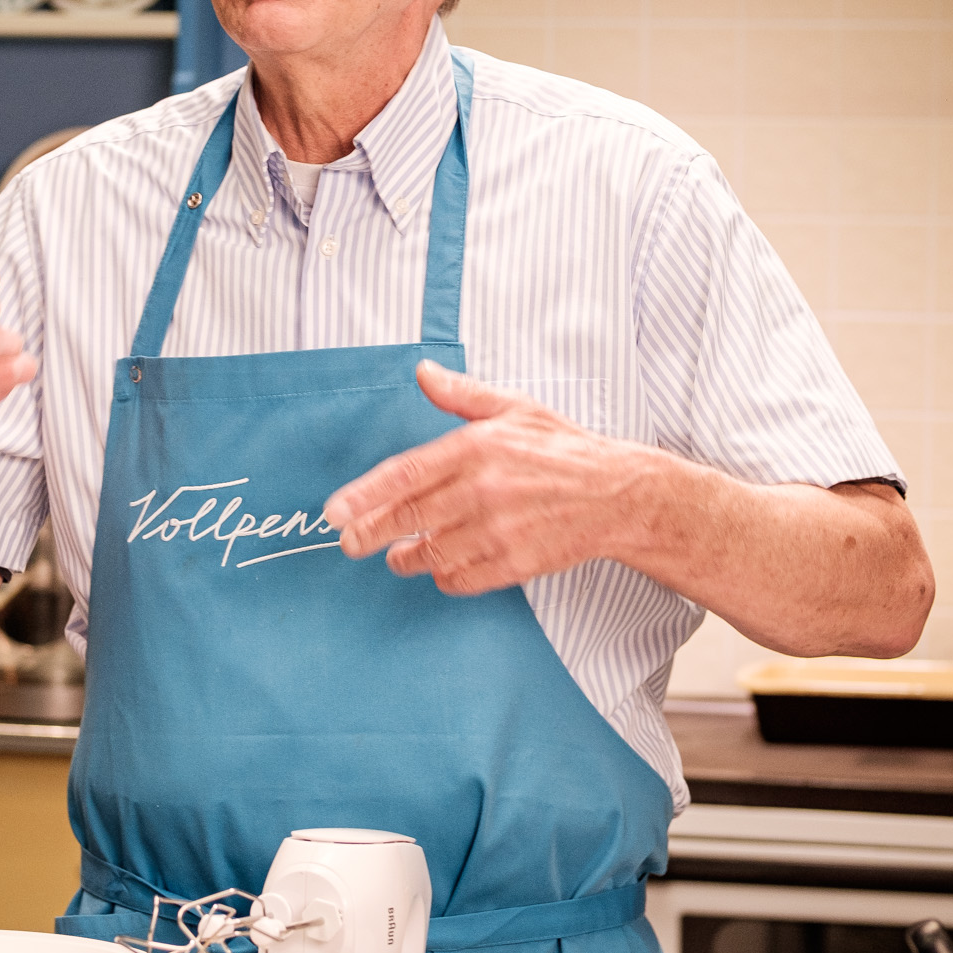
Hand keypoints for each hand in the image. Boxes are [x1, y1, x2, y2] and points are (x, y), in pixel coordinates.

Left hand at [323, 360, 647, 595]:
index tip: (335, 511)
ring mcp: (499, 530)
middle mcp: (483, 490)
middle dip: (369, 534)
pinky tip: (444, 566)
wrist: (618, 496)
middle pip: (408, 519)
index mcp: (477, 448)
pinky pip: (460, 579)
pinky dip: (445, 577)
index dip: (365, 495)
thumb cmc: (564, 451)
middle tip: (348, 542)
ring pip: (431, 554)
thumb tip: (423, 373)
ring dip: (407, 558)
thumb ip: (463, 395)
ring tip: (400, 555)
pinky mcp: (514, 564)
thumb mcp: (514, 408)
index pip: (405, 474)